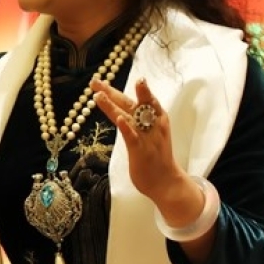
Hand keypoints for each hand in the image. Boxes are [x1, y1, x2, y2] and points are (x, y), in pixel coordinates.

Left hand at [90, 76, 185, 205]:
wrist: (168, 181)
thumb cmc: (156, 155)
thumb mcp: (149, 131)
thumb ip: (138, 120)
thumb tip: (122, 110)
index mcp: (154, 115)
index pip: (132, 99)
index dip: (114, 90)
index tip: (98, 82)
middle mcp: (151, 121)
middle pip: (129, 103)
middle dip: (111, 91)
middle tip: (95, 81)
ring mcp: (146, 135)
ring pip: (129, 116)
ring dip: (114, 105)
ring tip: (100, 94)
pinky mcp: (142, 150)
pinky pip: (133, 137)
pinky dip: (127, 127)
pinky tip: (119, 119)